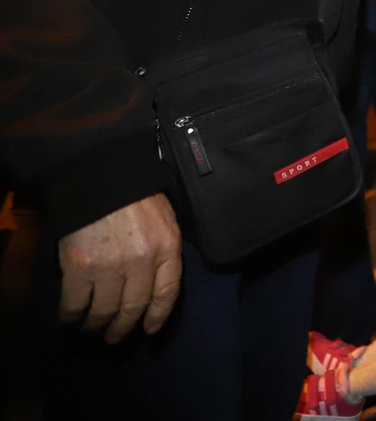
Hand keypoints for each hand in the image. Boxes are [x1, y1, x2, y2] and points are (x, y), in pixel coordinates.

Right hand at [58, 193, 182, 342]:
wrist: (102, 176)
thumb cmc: (135, 195)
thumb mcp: (165, 219)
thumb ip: (164, 248)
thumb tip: (158, 278)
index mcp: (167, 247)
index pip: (167, 293)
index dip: (158, 316)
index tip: (149, 330)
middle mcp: (142, 262)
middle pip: (134, 307)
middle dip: (123, 327)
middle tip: (115, 337)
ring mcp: (111, 267)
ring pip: (105, 310)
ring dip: (96, 325)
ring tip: (92, 329)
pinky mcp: (81, 267)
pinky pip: (76, 303)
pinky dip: (71, 316)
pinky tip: (70, 318)